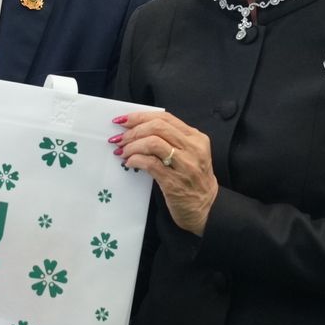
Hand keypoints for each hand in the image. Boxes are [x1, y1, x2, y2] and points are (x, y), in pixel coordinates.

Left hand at [115, 110, 216, 234]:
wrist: (205, 208)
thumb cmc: (193, 179)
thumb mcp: (190, 154)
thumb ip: (172, 140)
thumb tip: (137, 130)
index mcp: (196, 138)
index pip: (165, 118)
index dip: (140, 116)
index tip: (123, 120)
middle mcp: (193, 148)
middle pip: (157, 127)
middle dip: (133, 130)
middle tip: (119, 138)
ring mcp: (184, 165)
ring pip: (153, 143)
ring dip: (132, 145)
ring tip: (122, 151)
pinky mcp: (174, 182)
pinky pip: (150, 164)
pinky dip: (135, 160)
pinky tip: (129, 162)